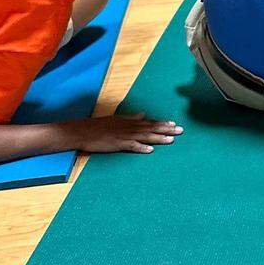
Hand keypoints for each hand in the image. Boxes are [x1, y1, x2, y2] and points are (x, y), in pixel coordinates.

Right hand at [60, 113, 182, 153]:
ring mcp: (124, 135)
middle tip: (181, 131)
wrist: (81, 131)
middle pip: (151, 128)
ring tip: (171, 140)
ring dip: (159, 138)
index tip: (174, 124)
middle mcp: (129, 127)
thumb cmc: (98, 126)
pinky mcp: (117, 144)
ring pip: (145, 136)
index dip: (162, 123)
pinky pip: (131, 146)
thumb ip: (131, 117)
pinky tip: (150, 150)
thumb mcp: (117, 119)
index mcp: (129, 122)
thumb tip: (143, 114)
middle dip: (167, 129)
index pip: (150, 122)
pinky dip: (141, 148)